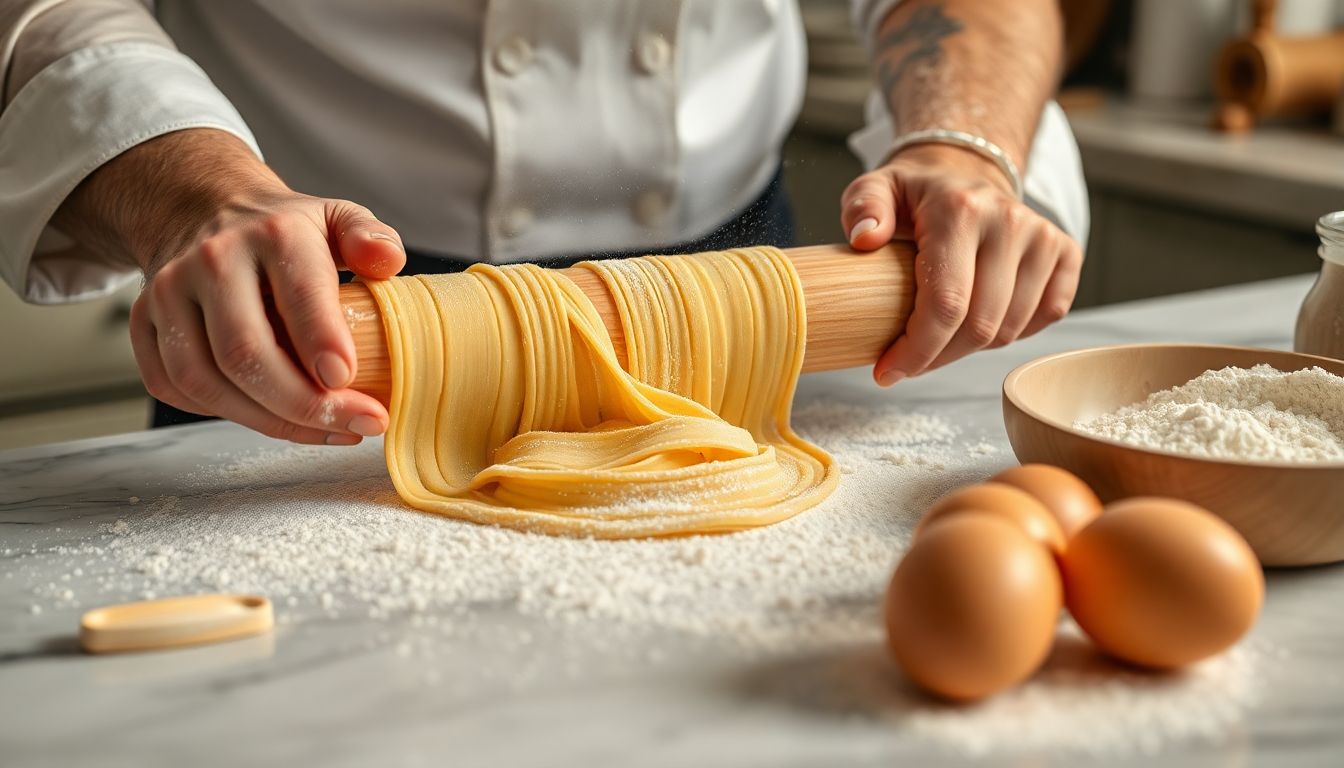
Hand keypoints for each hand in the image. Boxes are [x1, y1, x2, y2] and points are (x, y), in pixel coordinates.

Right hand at [58, 130, 403, 444]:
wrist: (204, 211)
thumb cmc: (286, 230)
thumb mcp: (337, 218)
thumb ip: (370, 239)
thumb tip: (388, 264)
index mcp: (272, 233)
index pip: (298, 292)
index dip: (321, 342)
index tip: (347, 382)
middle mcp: (213, 260)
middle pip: (245, 352)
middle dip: (303, 404)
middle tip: (356, 426)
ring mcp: (169, 293)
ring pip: (205, 380)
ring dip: (268, 421)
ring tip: (325, 431)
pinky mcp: (143, 324)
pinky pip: (176, 387)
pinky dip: (226, 414)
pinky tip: (273, 417)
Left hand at [839, 143, 1081, 385]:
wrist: (963, 172)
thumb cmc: (914, 195)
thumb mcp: (874, 189)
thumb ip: (862, 207)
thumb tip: (865, 237)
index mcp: (960, 209)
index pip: (946, 303)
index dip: (917, 350)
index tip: (887, 372)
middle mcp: (1009, 221)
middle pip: (980, 326)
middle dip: (938, 358)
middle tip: (908, 361)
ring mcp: (1043, 237)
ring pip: (1011, 330)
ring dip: (970, 348)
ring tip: (940, 334)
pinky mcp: (1065, 252)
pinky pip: (1046, 316)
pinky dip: (1013, 331)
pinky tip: (981, 318)